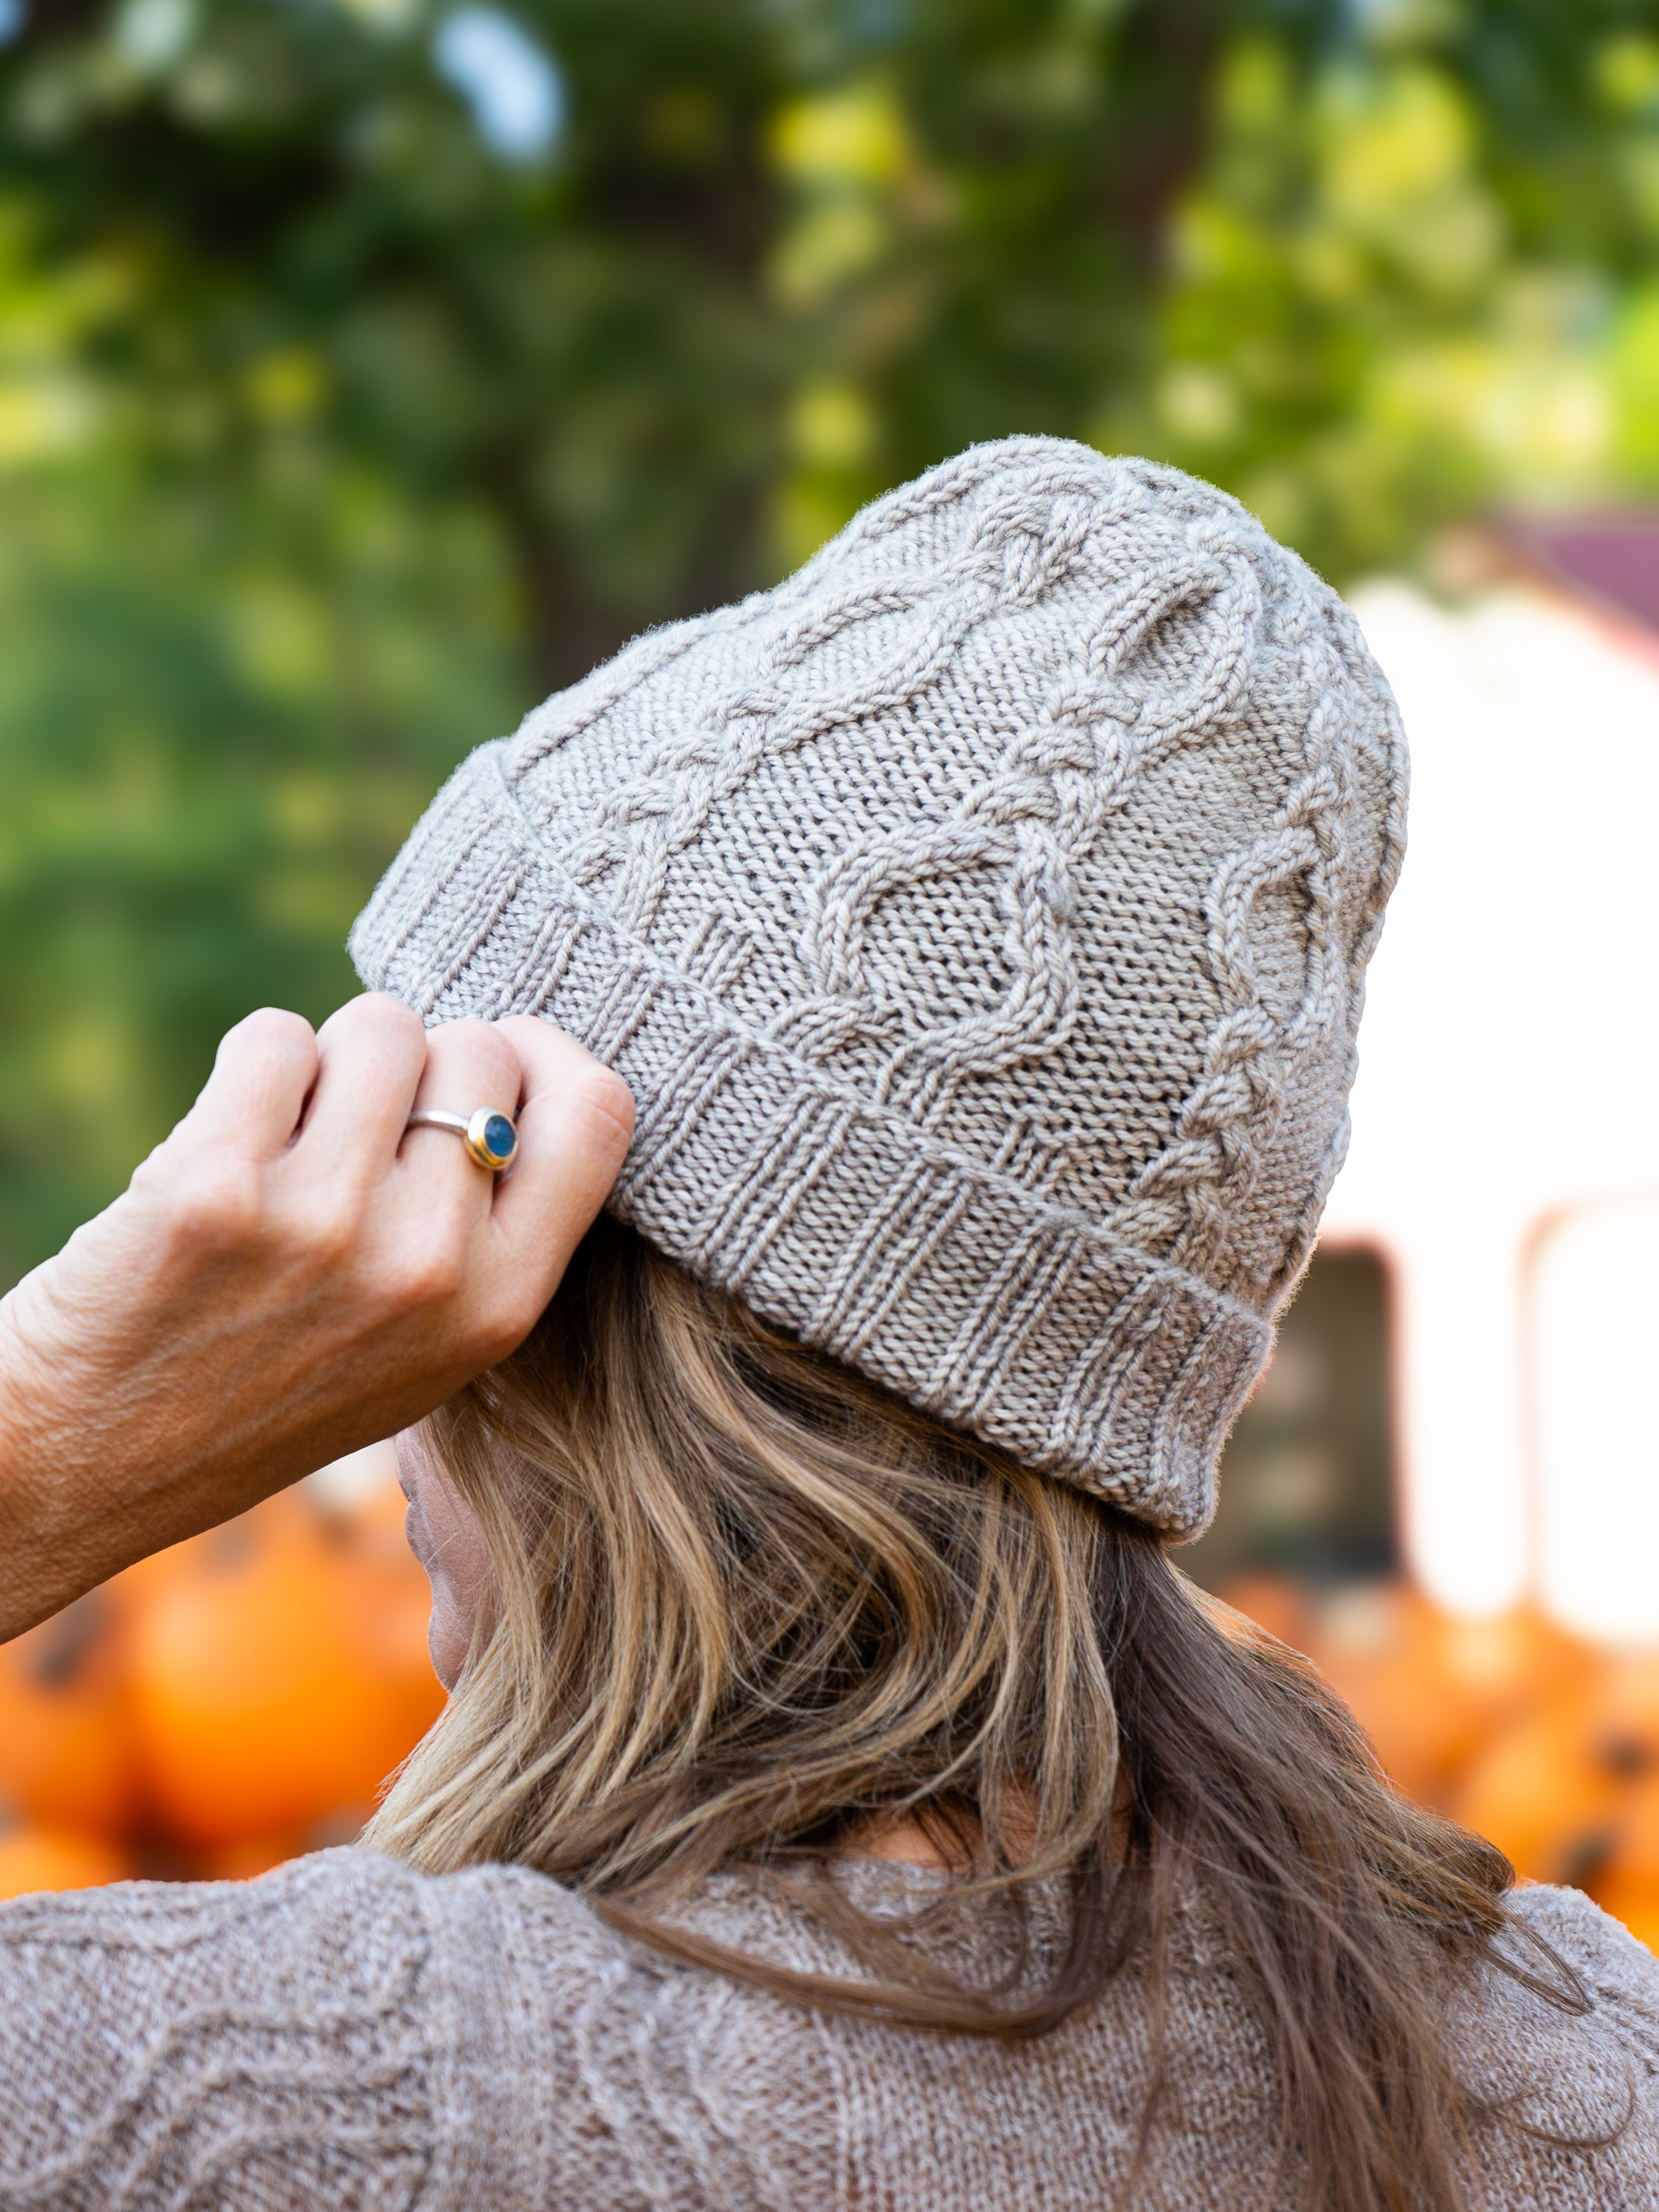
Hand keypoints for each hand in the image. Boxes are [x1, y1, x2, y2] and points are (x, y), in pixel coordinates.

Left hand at [0, 995, 632, 1639]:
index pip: (596, 1113)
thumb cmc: (277, 1384)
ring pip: (380, 1027)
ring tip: (296, 1135)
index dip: (546, 1054)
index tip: (500, 1055)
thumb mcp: (430, 1346)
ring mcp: (322, 1226)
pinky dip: (254, 1064)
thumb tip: (513, 1059)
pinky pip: (275, 1038)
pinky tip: (231, 1139)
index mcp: (502, 1308)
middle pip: (477, 1049)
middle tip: (364, 1127)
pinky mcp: (213, 1189)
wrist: (96, 1456)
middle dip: (422, 1061)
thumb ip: (494, 1230)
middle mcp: (427, 1269)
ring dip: (335, 1057)